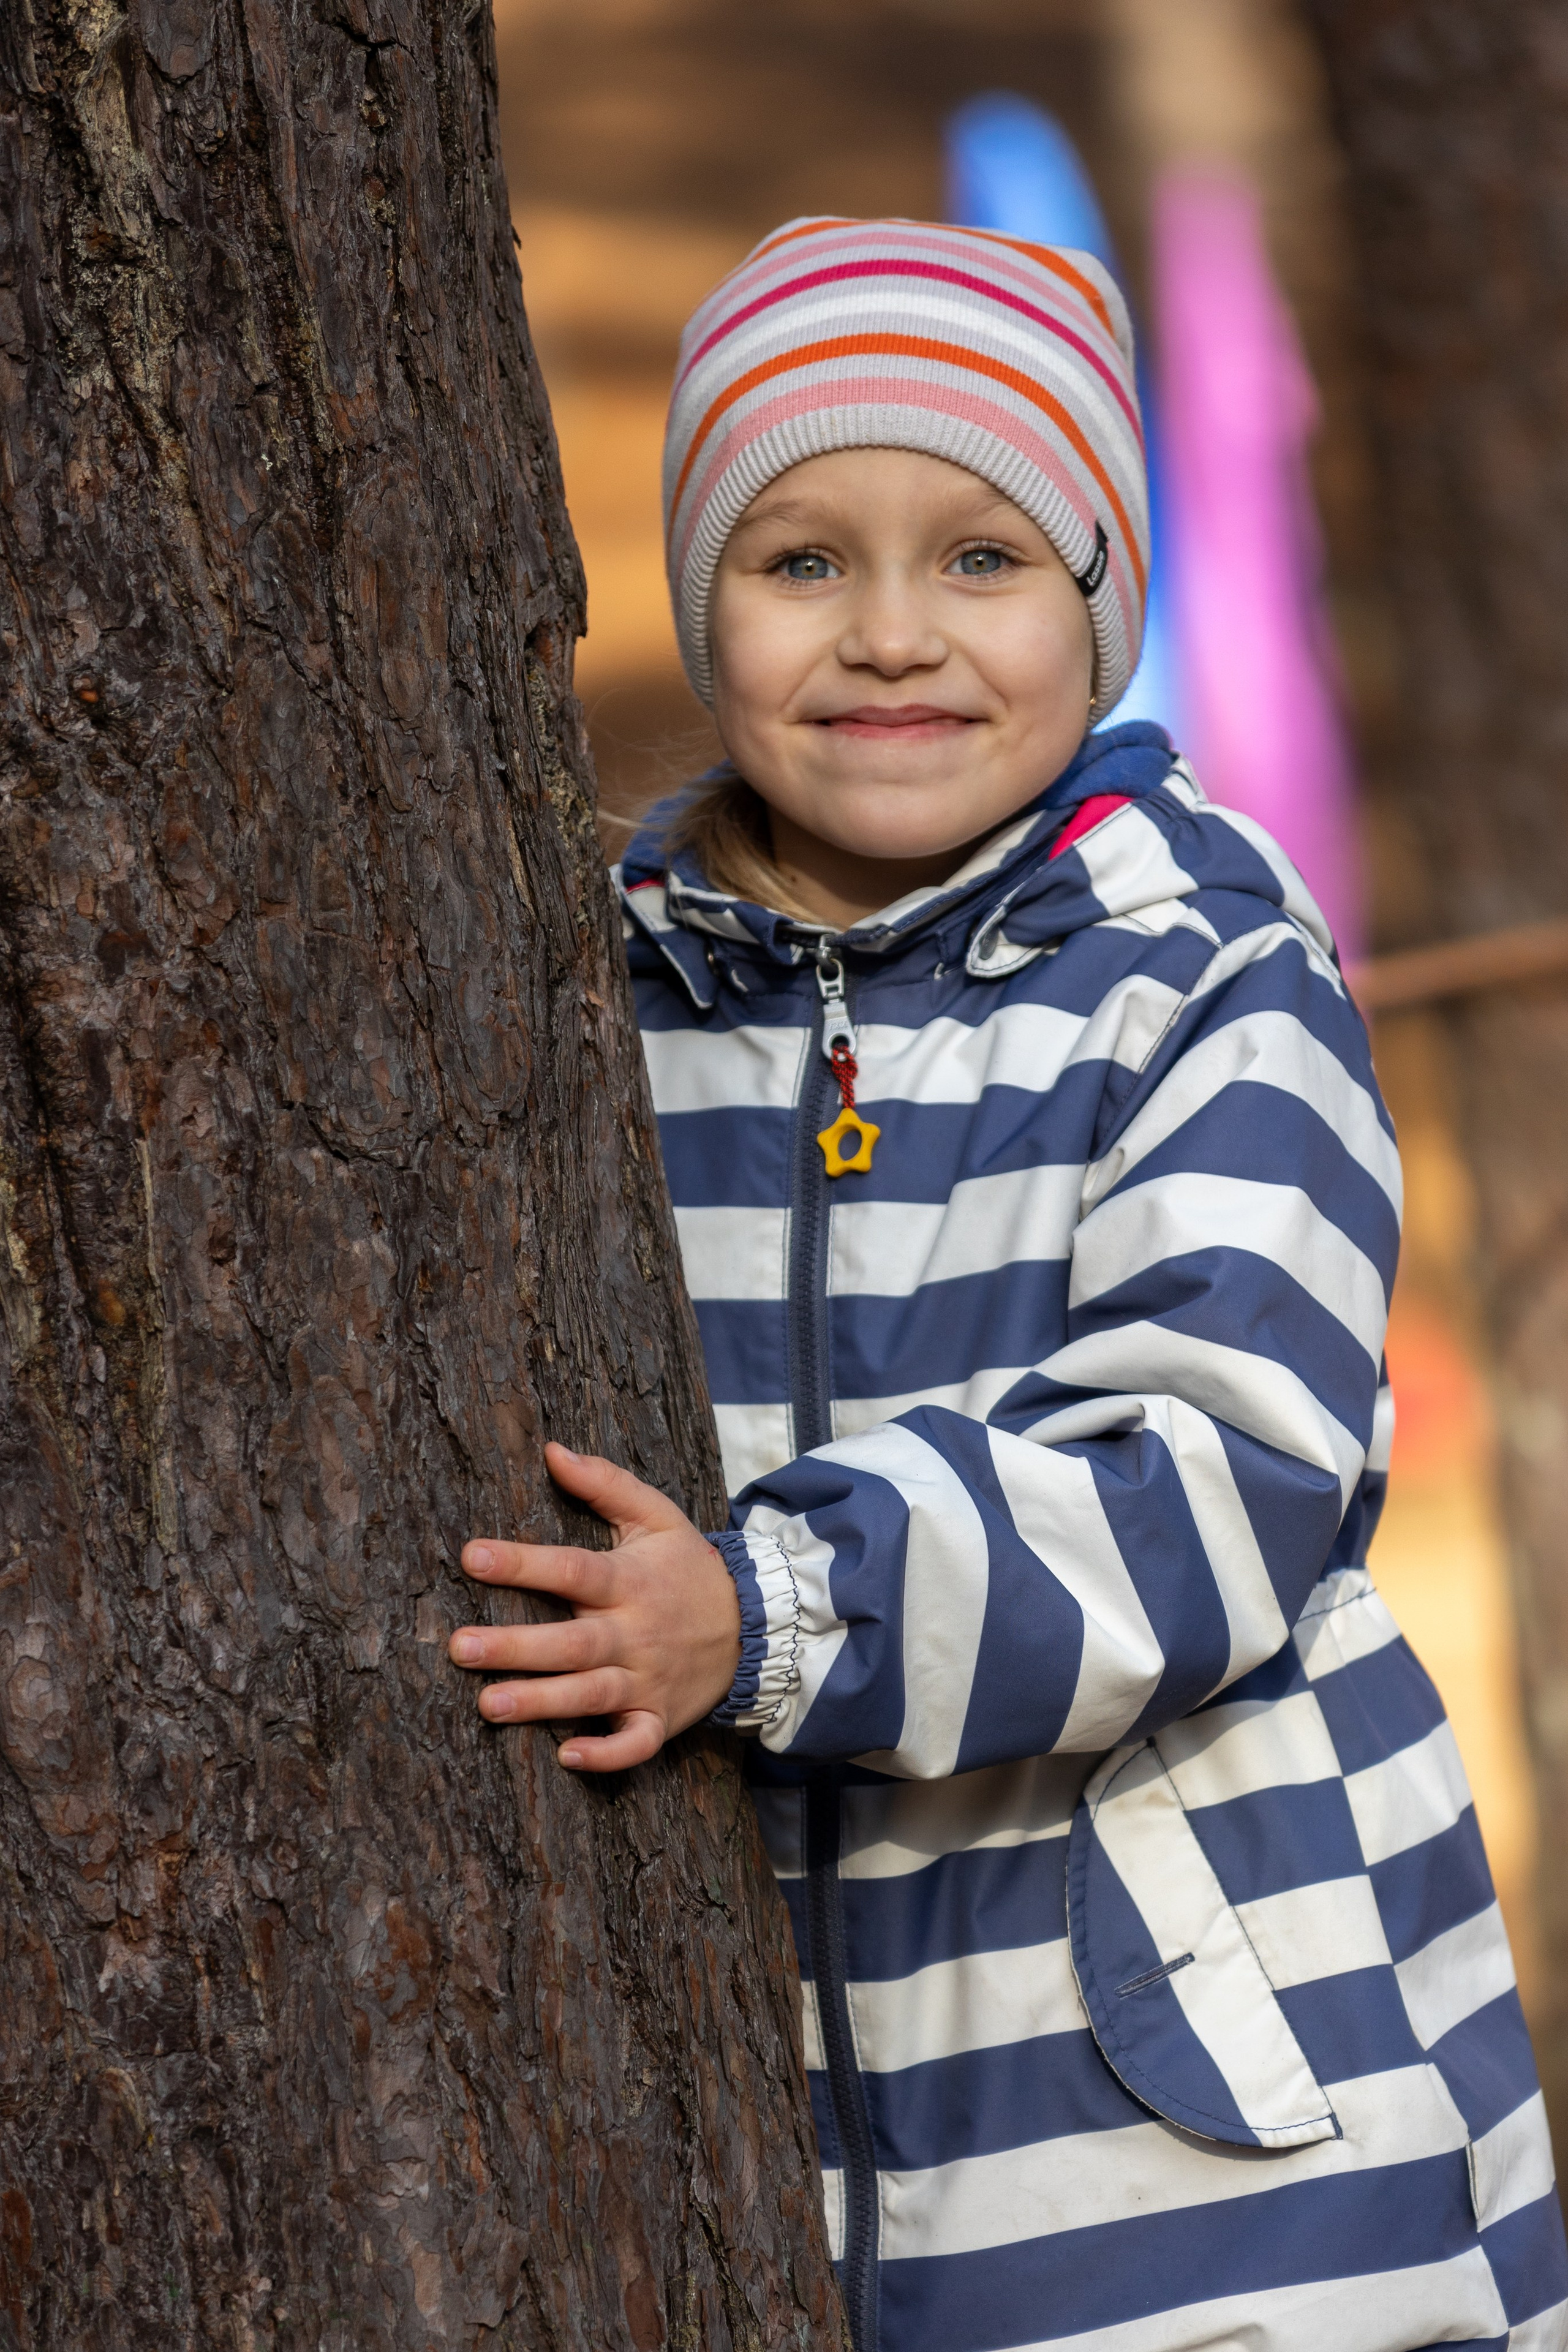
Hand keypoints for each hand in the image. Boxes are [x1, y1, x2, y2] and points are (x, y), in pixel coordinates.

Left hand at [449, 1442, 741, 1771]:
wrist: (753, 1623)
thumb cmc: (687, 1567)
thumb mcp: (656, 1515)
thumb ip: (604, 1483)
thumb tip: (551, 1451)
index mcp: (629, 1581)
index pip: (572, 1569)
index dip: (522, 1563)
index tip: (471, 1556)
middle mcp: (635, 1633)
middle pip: (572, 1642)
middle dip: (516, 1647)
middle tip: (459, 1648)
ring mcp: (648, 1680)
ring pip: (592, 1694)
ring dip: (542, 1702)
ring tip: (489, 1705)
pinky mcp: (659, 1718)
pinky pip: (636, 1744)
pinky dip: (608, 1755)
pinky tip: (568, 1756)